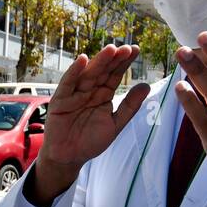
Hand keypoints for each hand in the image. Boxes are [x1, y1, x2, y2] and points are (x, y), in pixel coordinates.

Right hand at [28, 44, 149, 206]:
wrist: (69, 158)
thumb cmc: (90, 141)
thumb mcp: (115, 124)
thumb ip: (129, 106)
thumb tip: (146, 86)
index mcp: (102, 95)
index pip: (115, 75)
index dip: (124, 63)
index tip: (135, 50)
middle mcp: (89, 91)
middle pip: (103, 71)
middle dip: (114, 60)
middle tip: (126, 48)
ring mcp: (74, 94)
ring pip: (88, 74)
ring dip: (98, 62)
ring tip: (110, 50)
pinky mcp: (60, 100)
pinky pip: (68, 84)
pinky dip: (74, 72)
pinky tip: (83, 60)